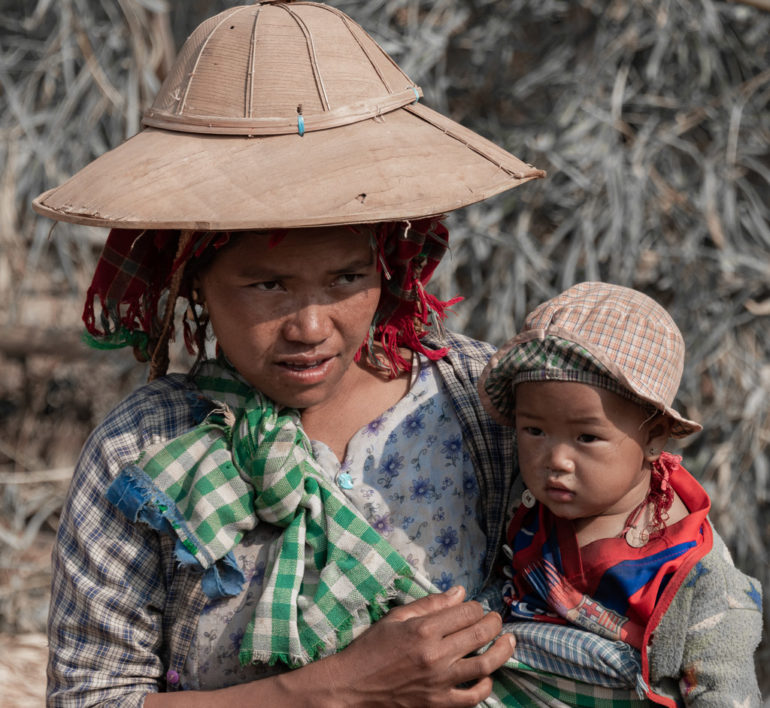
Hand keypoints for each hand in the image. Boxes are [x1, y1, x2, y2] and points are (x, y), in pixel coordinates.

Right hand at [312, 585, 514, 706]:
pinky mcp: (438, 704)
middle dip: (493, 622)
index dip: (476, 606)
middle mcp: (435, 654)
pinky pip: (472, 697)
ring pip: (484, 664)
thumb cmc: (371, 648)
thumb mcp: (396, 617)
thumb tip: (460, 593)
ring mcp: (439, 682)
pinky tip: (487, 675)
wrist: (353, 686)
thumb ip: (431, 604)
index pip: (465, 612)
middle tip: (495, 619)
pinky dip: (486, 685)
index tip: (474, 607)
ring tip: (508, 641)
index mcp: (423, 629)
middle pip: (480, 634)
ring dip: (502, 650)